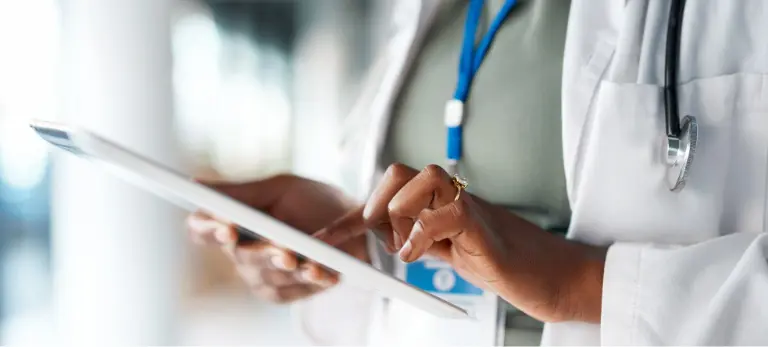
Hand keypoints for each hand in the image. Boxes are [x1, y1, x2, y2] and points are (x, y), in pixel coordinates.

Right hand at [187, 174, 368, 302]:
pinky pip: (288, 291)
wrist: (356, 228)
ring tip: (311, 263)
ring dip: (289, 268)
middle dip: (262, 252)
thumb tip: (196, 185)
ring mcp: (259, 275)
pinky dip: (307, 281)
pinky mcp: (281, 293)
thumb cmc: (314, 202)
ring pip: (265, 275)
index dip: (208, 229)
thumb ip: (242, 192)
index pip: (202, 229)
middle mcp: (240, 251)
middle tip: (284, 250)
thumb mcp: (281, 189)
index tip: (227, 227)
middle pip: (239, 255)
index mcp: (233, 221)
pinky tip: (323, 273)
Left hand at [319, 164, 605, 322]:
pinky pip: (445, 213)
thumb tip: (384, 236)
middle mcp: (451, 196)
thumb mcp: (446, 250)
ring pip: (419, 177)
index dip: (348, 218)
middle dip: (375, 204)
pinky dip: (422, 234)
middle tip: (380, 239)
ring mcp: (468, 206)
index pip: (387, 194)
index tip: (322, 240)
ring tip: (405, 248)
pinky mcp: (483, 226)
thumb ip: (418, 237)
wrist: (552, 275)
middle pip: (398, 171)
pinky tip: (417, 256)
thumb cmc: (501, 263)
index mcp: (438, 201)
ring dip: (399, 213)